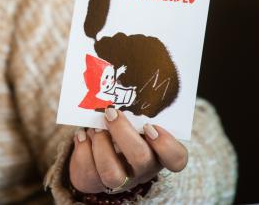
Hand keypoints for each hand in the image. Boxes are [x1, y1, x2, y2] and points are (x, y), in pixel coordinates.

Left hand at [69, 107, 187, 194]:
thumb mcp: (132, 117)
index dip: (166, 145)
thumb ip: (135, 107)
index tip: (150, 126)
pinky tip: (82, 135)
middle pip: (141, 159)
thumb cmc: (121, 126)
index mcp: (158, 151)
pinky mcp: (95, 183)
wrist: (96, 146)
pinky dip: (82, 151)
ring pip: (113, 174)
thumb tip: (123, 75)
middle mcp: (142, 170)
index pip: (176, 158)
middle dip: (123, 133)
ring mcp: (120, 180)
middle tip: (111, 112)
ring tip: (94, 128)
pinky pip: (88, 174)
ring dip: (101, 146)